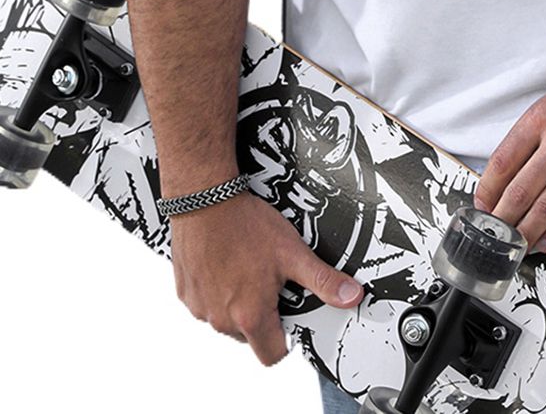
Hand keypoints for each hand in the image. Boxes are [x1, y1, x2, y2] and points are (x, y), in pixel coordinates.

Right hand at [169, 189, 365, 365]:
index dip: (285, 339)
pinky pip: (205, 302)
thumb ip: (323, 280)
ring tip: (246, 266)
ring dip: (237, 302)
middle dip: (261, 315)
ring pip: (225, 319)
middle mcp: (221, 320)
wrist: (205, 199)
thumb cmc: (245, 225)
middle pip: (249, 336)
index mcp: (250, 317)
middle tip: (268, 280)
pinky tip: (225, 261)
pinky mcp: (184, 293)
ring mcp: (200, 308)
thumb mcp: (293, 252)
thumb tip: (351, 296)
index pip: (272, 355)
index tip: (288, 315)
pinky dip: (216, 289)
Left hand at [472, 45, 545, 255]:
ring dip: (527, 232)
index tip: (481, 207)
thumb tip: (506, 173)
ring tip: (517, 245)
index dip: (487, 191)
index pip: (502, 162)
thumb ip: (531, 136)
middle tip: (494, 236)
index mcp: (541, 119)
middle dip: (503, 220)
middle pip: (521, 191)